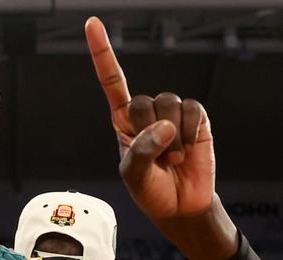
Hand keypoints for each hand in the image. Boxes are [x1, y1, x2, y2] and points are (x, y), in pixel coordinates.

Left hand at [85, 17, 213, 219]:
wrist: (180, 205)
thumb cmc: (149, 189)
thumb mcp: (131, 174)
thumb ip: (140, 150)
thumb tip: (164, 126)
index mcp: (123, 121)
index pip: (111, 81)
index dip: (102, 53)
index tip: (92, 24)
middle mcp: (146, 113)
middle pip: (143, 101)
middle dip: (149, 132)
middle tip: (156, 157)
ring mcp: (172, 114)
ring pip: (169, 103)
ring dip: (171, 137)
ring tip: (171, 157)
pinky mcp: (196, 118)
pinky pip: (192, 110)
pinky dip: (189, 133)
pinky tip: (187, 149)